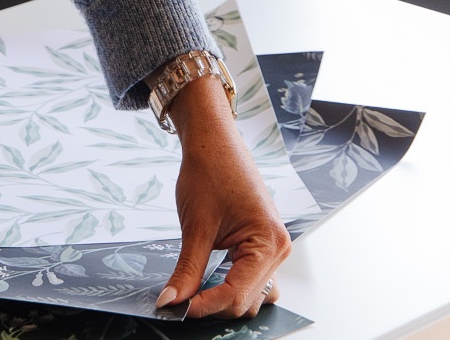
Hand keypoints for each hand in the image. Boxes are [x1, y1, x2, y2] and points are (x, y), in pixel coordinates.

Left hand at [155, 74, 290, 317]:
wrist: (213, 141)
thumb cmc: (209, 173)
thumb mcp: (195, 226)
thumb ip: (187, 270)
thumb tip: (171, 302)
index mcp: (268, 243)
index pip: (237, 294)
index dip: (206, 305)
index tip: (178, 308)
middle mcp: (278, 249)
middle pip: (247, 300)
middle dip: (214, 303)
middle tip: (180, 300)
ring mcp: (273, 247)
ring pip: (252, 294)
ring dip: (225, 297)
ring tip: (193, 291)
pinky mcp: (262, 243)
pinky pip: (252, 278)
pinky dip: (231, 284)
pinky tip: (207, 280)